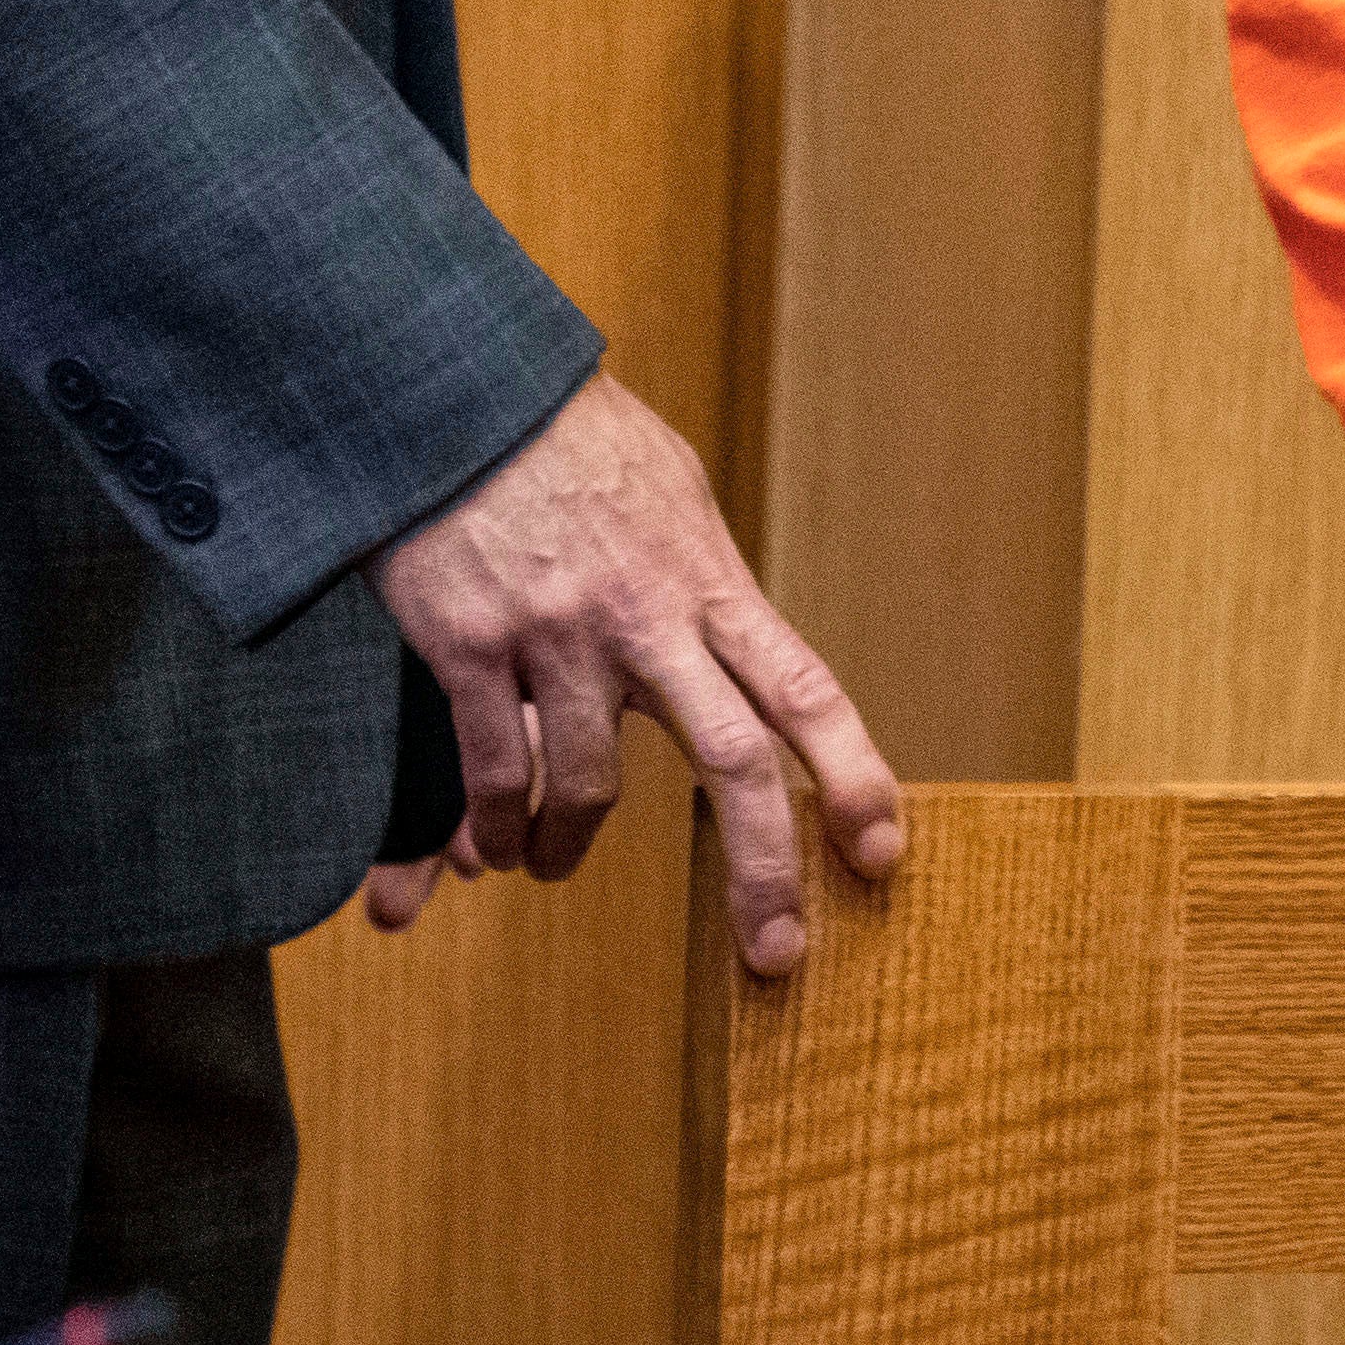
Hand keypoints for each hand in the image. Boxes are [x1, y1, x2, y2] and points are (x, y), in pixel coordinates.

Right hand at [373, 366, 902, 978]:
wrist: (460, 388)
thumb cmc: (571, 444)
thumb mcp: (668, 496)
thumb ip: (693, 594)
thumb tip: (711, 675)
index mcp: (706, 579)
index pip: (803, 686)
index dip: (852, 773)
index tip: (883, 852)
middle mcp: (648, 614)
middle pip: (733, 758)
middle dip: (765, 867)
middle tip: (778, 955)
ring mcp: (561, 631)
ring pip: (593, 784)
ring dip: (572, 846)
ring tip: (550, 861)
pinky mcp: (473, 643)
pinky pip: (494, 768)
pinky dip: (496, 824)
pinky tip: (492, 847)